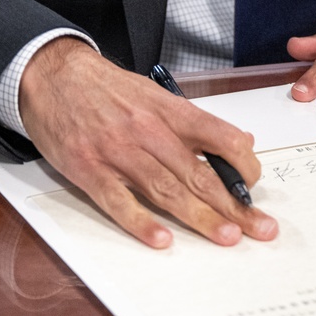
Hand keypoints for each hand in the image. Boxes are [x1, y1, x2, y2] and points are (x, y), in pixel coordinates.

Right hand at [18, 39, 277, 249]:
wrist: (54, 75)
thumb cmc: (109, 88)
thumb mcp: (156, 94)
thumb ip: (195, 122)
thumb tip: (240, 141)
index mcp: (171, 111)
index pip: (220, 138)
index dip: (244, 164)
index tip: (255, 186)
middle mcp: (150, 132)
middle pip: (200, 174)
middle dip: (234, 205)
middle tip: (261, 229)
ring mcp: (119, 153)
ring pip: (167, 190)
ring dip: (200, 217)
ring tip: (228, 237)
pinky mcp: (90, 171)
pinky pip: (119, 202)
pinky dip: (141, 222)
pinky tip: (162, 240)